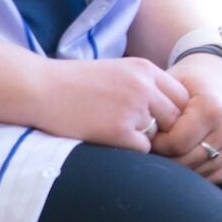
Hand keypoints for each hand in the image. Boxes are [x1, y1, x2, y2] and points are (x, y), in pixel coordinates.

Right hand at [37, 56, 189, 151]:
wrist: (38, 89)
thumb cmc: (73, 84)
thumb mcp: (115, 72)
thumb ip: (143, 87)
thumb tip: (168, 114)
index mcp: (145, 69)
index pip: (183, 96)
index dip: (176, 114)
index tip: (162, 124)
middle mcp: (144, 86)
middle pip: (177, 118)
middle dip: (166, 131)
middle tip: (145, 138)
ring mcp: (133, 108)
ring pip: (161, 136)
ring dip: (147, 141)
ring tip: (120, 137)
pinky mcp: (119, 130)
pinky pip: (143, 150)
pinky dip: (131, 151)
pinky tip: (110, 142)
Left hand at [153, 55, 221, 182]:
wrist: (219, 73)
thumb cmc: (188, 79)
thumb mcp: (171, 86)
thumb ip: (159, 110)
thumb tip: (142, 139)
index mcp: (212, 108)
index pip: (177, 144)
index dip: (157, 144)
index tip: (151, 135)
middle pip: (189, 161)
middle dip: (167, 159)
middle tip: (156, 148)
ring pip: (202, 172)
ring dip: (182, 168)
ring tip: (171, 152)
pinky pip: (216, 176)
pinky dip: (199, 173)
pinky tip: (187, 159)